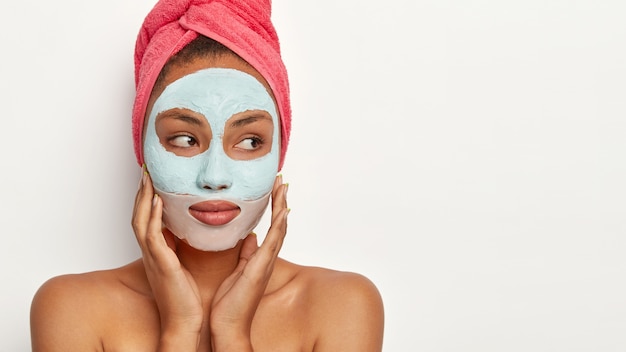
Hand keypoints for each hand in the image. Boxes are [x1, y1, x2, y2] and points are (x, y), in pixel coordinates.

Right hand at [132, 170, 202, 347]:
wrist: (184, 323)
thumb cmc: (187, 298)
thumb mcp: (186, 265)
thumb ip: (187, 246)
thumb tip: (197, 230)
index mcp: (158, 252)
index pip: (148, 218)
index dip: (147, 198)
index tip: (154, 178)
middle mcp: (152, 252)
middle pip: (138, 215)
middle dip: (141, 191)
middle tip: (146, 170)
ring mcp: (153, 258)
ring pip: (139, 221)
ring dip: (142, 197)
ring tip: (148, 177)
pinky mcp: (161, 264)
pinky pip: (151, 236)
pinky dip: (151, 217)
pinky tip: (155, 201)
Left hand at [209, 175, 289, 348]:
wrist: (228, 326)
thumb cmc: (229, 304)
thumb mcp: (236, 272)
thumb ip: (245, 254)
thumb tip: (249, 237)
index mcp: (260, 258)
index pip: (271, 227)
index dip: (274, 207)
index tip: (273, 188)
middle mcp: (267, 258)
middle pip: (280, 223)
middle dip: (281, 201)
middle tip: (281, 179)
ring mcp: (266, 263)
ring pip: (280, 228)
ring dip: (282, 205)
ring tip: (283, 185)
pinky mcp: (261, 268)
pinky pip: (274, 241)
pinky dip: (279, 224)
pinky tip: (282, 209)